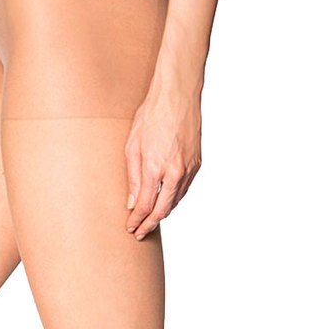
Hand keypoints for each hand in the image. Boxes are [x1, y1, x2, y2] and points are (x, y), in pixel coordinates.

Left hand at [124, 83, 202, 239]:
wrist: (177, 95)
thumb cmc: (152, 115)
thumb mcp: (132, 146)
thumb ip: (132, 178)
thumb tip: (132, 202)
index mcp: (155, 168)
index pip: (145, 205)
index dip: (137, 220)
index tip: (131, 228)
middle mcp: (175, 173)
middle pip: (162, 210)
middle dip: (149, 224)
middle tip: (140, 233)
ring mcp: (189, 169)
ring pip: (175, 201)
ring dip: (162, 213)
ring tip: (151, 221)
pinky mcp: (197, 164)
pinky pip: (184, 189)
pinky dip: (174, 199)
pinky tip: (165, 201)